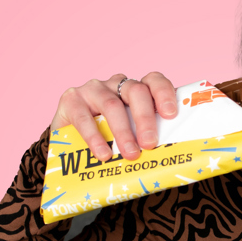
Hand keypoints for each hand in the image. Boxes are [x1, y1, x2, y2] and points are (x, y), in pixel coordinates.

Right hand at [50, 72, 176, 161]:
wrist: (70, 142)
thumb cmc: (109, 137)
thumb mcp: (130, 133)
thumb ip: (146, 137)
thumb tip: (170, 159)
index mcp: (136, 89)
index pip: (154, 81)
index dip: (164, 94)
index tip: (171, 114)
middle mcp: (116, 84)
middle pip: (136, 91)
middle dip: (145, 118)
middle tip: (150, 143)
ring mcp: (93, 89)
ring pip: (112, 105)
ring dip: (123, 132)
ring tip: (130, 154)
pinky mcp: (71, 100)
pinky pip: (84, 118)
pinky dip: (95, 138)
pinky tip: (103, 154)